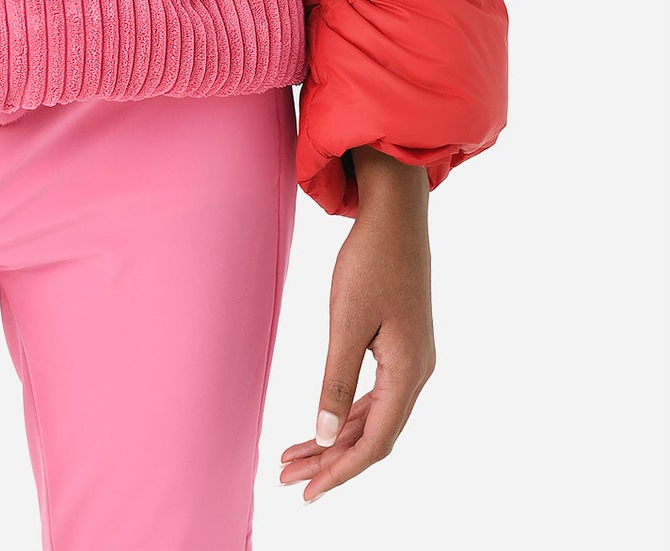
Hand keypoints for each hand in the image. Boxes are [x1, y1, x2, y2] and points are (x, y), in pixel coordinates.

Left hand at [280, 145, 435, 503]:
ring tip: (294, 458)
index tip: (308, 491)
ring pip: (372, 416)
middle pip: (373, 434)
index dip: (340, 471)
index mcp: (409, 372)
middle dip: (330, 460)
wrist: (396, 214)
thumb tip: (323, 436)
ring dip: (334, 438)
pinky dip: (345, 411)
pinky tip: (323, 422)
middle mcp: (416, 373)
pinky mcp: (400, 345)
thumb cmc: (371, 261)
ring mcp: (411, 360)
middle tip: (288, 479)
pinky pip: (374, 394)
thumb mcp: (346, 321)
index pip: (374, 441)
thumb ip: (336, 382)